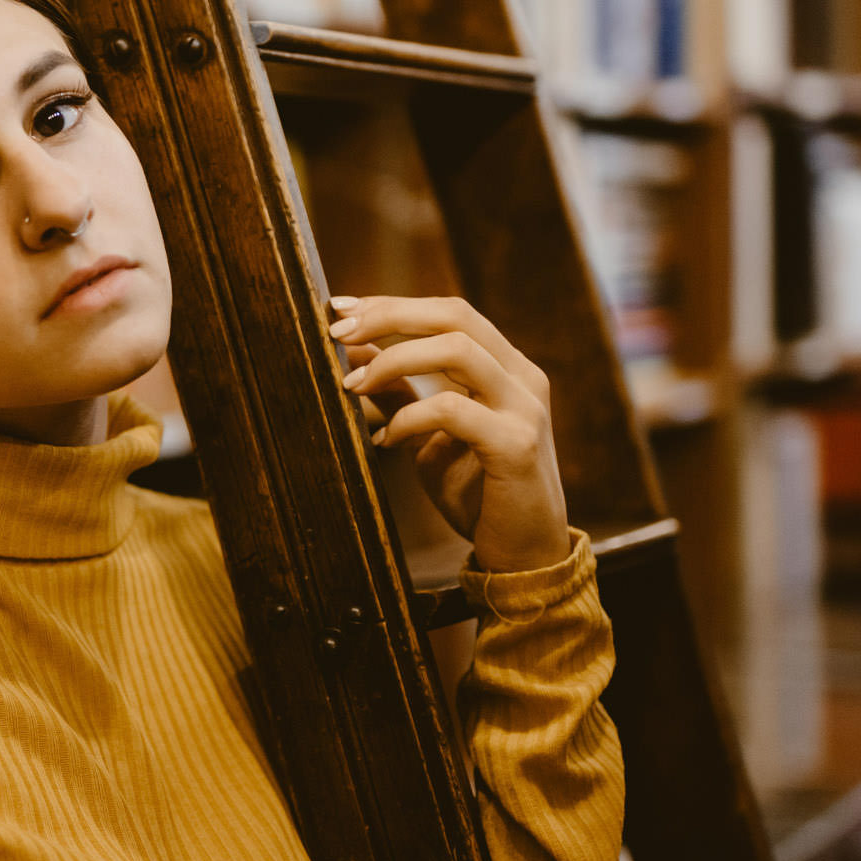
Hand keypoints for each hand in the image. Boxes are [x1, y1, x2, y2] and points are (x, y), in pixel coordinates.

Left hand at [328, 294, 571, 574]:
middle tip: (336, 330)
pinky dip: (408, 419)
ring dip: (393, 360)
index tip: (340, 308)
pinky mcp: (516, 445)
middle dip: (389, 315)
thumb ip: (402, 393)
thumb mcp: (430, 435)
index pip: (449, 313)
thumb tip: (352, 353)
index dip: (393, 304)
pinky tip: (385, 441)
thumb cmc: (478, 495)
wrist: (524, 556)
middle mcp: (521, 378)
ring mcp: (524, 408)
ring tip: (351, 385)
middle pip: (454, 315)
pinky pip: (452, 410)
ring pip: (457, 349)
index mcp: (505, 368)